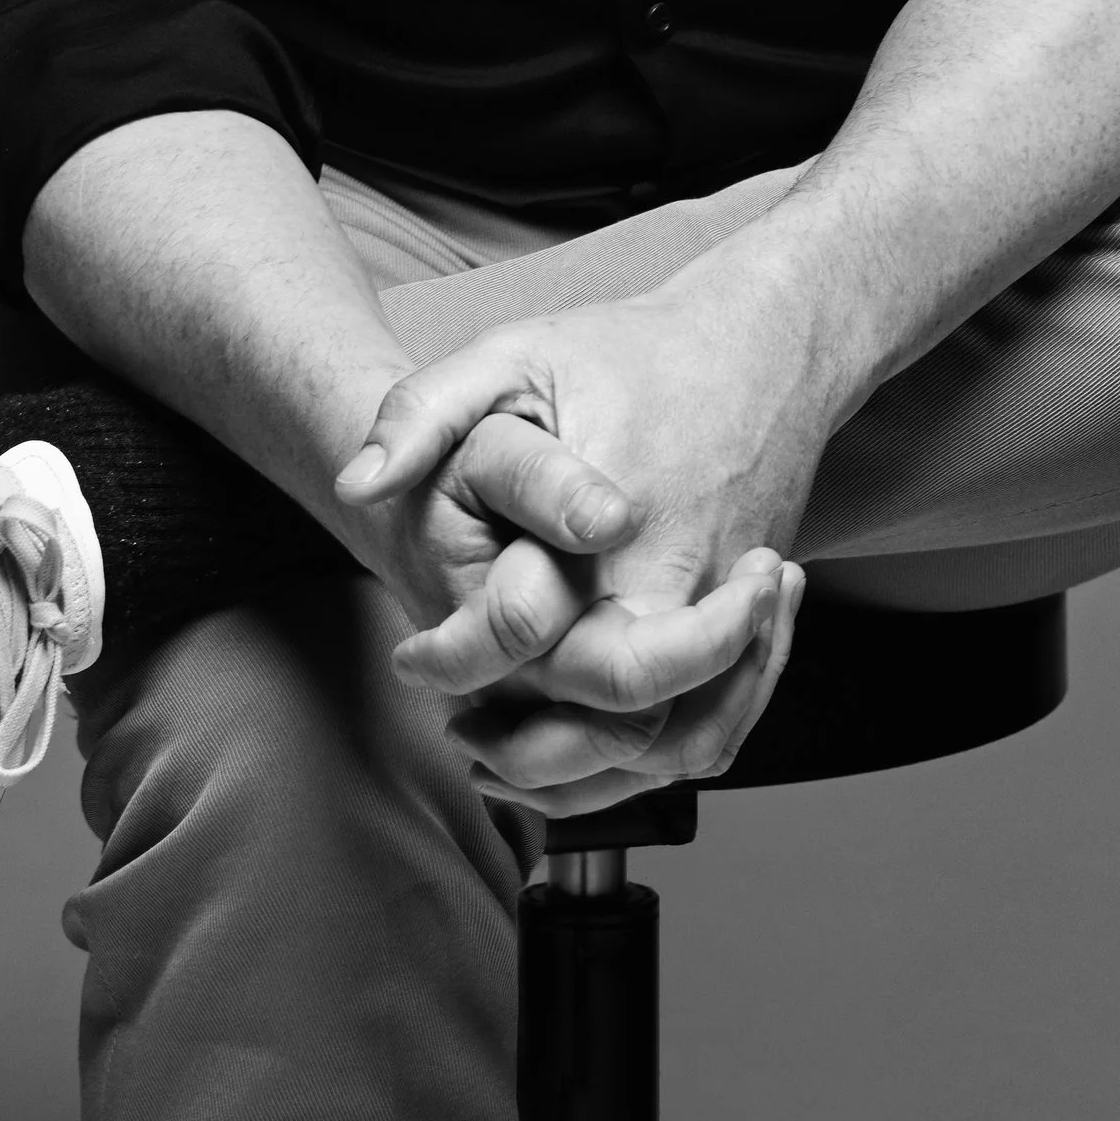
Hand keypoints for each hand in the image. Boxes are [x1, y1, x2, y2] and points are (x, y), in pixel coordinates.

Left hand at [335, 257, 833, 808]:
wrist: (763, 347)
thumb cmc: (632, 351)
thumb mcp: (513, 354)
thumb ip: (427, 411)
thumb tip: (356, 486)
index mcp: (605, 531)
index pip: (524, 637)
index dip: (453, 664)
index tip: (412, 661)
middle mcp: (670, 585)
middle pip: (605, 721)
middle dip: (527, 749)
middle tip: (464, 730)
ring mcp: (720, 614)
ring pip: (665, 749)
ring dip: (585, 773)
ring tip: (511, 754)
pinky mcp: (750, 626)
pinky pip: (712, 730)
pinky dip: (651, 764)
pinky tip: (591, 748)